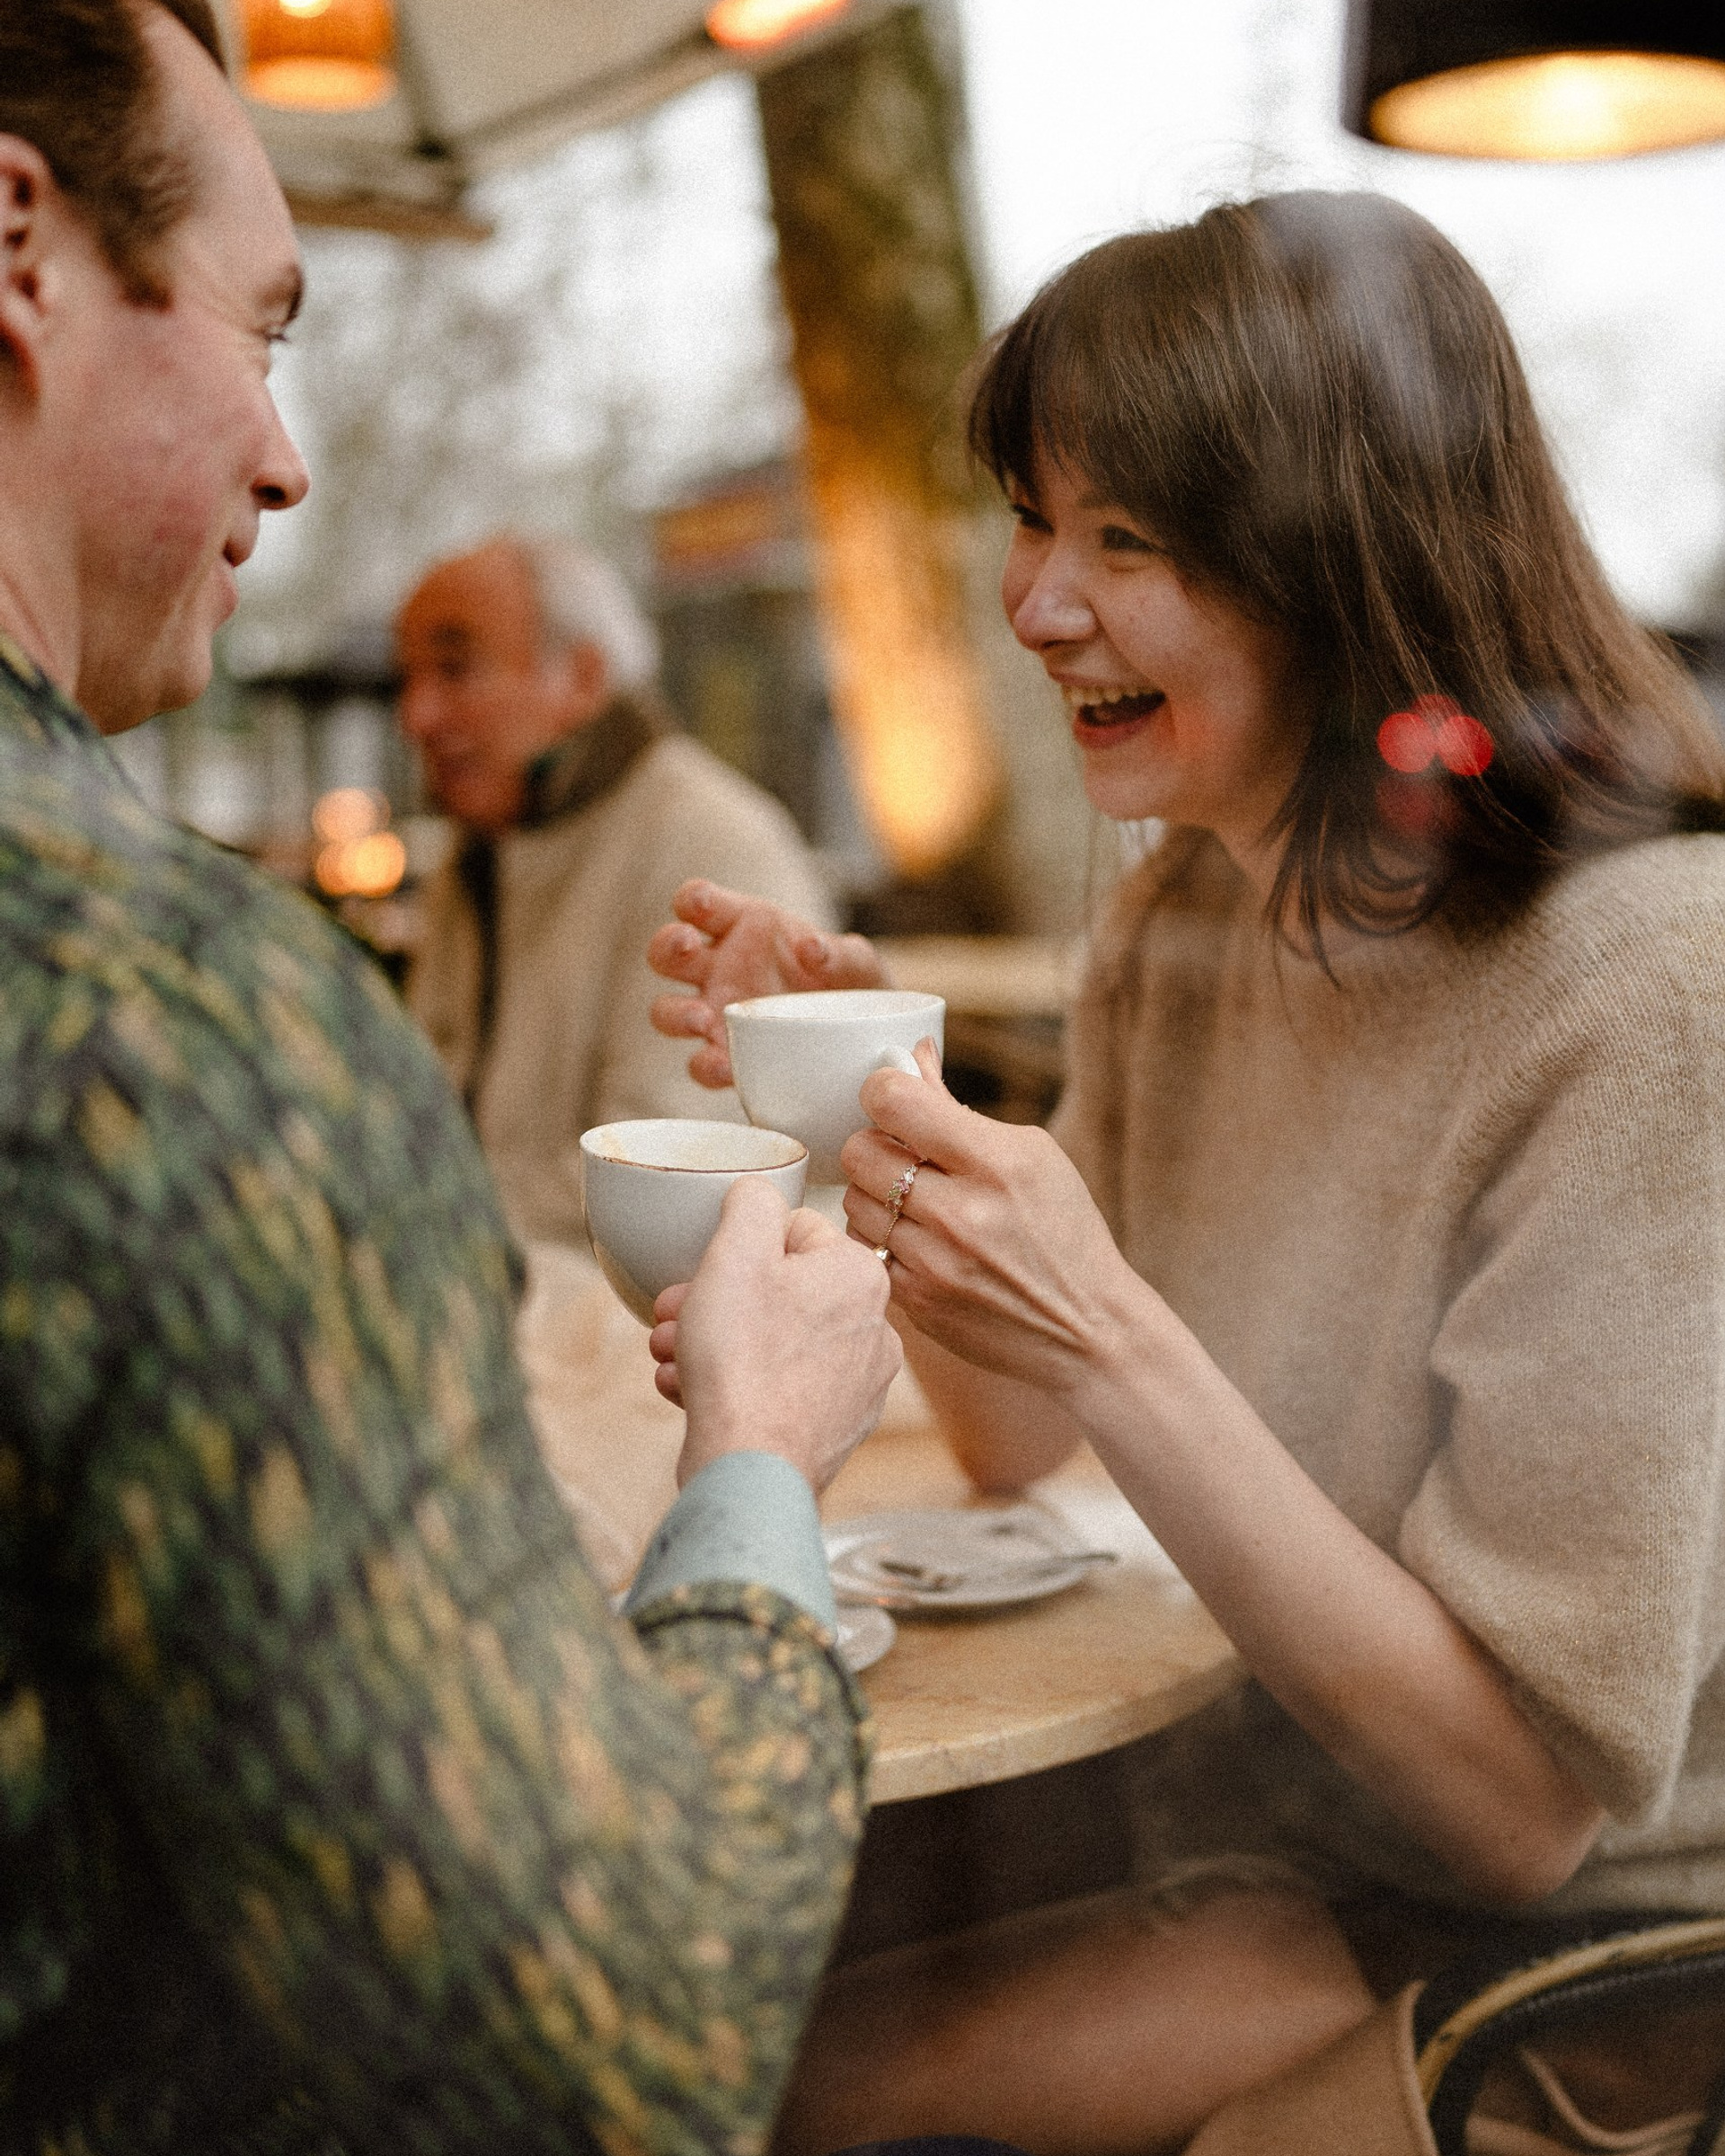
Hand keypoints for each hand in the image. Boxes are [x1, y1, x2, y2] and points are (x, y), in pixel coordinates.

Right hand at [647, 880, 886, 1088]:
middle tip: (687, 946)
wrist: (867, 1039)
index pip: (700, 903)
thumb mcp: (858, 964)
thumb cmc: (852, 986)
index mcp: (742, 927)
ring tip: (703, 1019)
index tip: (699, 904)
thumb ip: (841, 953)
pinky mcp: (725, 1055)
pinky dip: (706, 1065)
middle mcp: (719, 967)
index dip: (692, 900)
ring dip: (675, 1013)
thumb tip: (813, 948)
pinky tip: (725, 1066)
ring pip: (666, 1009)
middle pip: (667, 952)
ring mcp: (716, 1013)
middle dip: (668, 945)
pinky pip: (700, 1063)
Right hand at [649, 1179, 901, 1492]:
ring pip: (773, 1342)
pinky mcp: (834, 1430)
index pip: (795, 1231)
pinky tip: (690, 1392)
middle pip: (781, 1291)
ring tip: (672, 1356)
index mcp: (861, 1276)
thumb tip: (759, 1193)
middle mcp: (876, 1329)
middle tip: (672, 1314)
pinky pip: (777, 1389)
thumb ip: (752, 1203)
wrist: (749, 1467)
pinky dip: (734, 1386)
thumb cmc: (743, 1358)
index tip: (701, 1271)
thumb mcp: (736, 1253)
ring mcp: (858, 1386)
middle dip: (716, 1300)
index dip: (736, 1248)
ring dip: (714, 1343)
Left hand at [840, 1042, 1145, 1396]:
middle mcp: (960, 1214)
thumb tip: (909, 1056)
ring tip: (911, 1201)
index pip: (894, 1102)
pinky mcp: (916, 1303)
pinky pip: (862, 1250)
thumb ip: (958, 1109)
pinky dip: (880, 1238)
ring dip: (873, 1194)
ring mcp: (933, 1264)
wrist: (1084, 1328)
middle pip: (859, 1151)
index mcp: (996, 1163)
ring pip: (853, 1201)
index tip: (894, 1100)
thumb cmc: (1062, 1230)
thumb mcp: (1032, 1155)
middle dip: (875, 1145)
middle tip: (902, 1156)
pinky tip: (913, 1240)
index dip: (883, 1090)